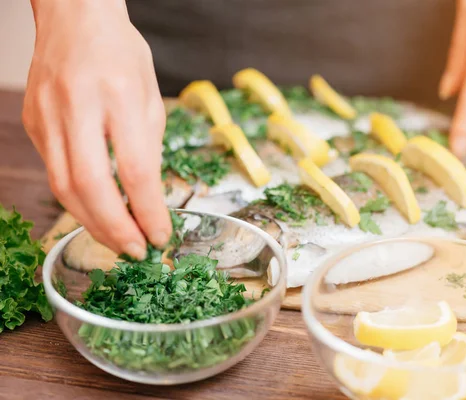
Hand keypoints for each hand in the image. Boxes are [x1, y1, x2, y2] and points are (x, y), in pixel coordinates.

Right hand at [23, 0, 170, 258]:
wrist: (74, 17)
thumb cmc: (121, 53)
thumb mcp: (151, 95)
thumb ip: (149, 147)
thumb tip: (149, 198)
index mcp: (118, 95)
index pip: (134, 170)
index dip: (148, 211)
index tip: (161, 236)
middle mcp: (77, 107)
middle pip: (90, 186)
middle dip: (116, 229)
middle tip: (137, 251)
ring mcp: (47, 115)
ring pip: (64, 187)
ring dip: (93, 222)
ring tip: (119, 241)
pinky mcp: (33, 123)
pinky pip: (55, 172)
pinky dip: (79, 199)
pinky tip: (98, 210)